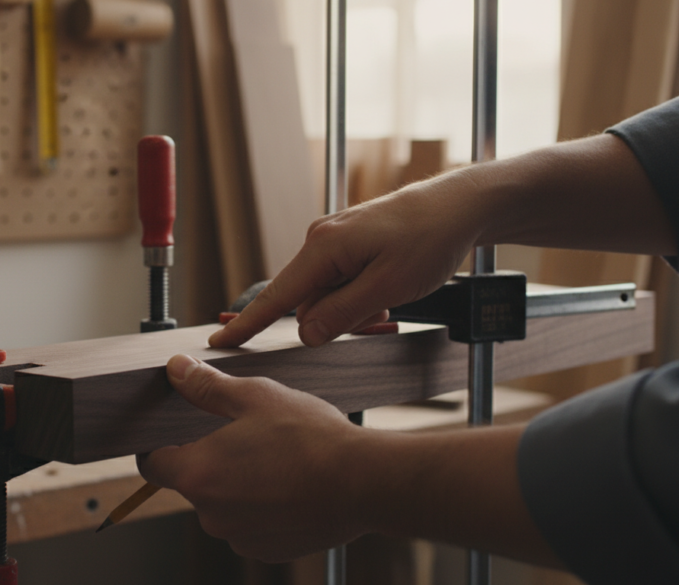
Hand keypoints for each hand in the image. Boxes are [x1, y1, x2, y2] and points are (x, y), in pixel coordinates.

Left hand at [138, 354, 369, 561]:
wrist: (362, 483)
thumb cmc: (309, 438)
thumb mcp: (255, 397)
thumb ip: (207, 387)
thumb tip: (175, 370)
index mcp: (198, 473)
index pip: (152, 465)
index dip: (160, 447)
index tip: (175, 435)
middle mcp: (210, 513)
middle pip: (194, 483)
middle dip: (211, 461)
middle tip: (246, 437)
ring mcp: (238, 536)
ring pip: (223, 505)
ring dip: (238, 485)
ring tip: (275, 460)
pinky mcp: (265, 551)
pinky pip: (249, 526)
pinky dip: (261, 508)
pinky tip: (288, 486)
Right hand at [210, 170, 488, 348]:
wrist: (460, 206)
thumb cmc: (429, 239)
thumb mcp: (388, 287)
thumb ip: (342, 313)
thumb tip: (305, 334)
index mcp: (323, 248)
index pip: (276, 296)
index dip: (247, 324)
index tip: (219, 342)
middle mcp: (321, 241)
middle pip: (308, 302)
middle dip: (337, 321)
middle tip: (383, 319)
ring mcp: (335, 241)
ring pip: (328, 296)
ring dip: (356, 310)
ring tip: (395, 301)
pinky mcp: (349, 244)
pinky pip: (342, 283)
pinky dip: (363, 296)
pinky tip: (391, 290)